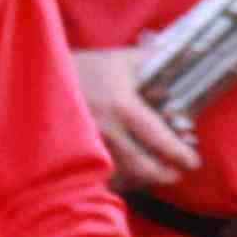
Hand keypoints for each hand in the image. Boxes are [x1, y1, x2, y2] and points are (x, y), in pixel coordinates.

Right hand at [73, 46, 200, 188]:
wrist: (43, 76)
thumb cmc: (87, 66)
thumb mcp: (122, 58)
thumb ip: (154, 59)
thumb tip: (188, 56)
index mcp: (123, 107)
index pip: (158, 137)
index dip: (178, 152)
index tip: (193, 162)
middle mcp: (107, 131)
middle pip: (141, 164)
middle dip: (162, 174)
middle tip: (176, 176)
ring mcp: (88, 145)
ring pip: (121, 173)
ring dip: (141, 178)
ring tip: (154, 177)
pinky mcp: (74, 153)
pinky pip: (100, 174)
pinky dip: (116, 179)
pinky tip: (126, 178)